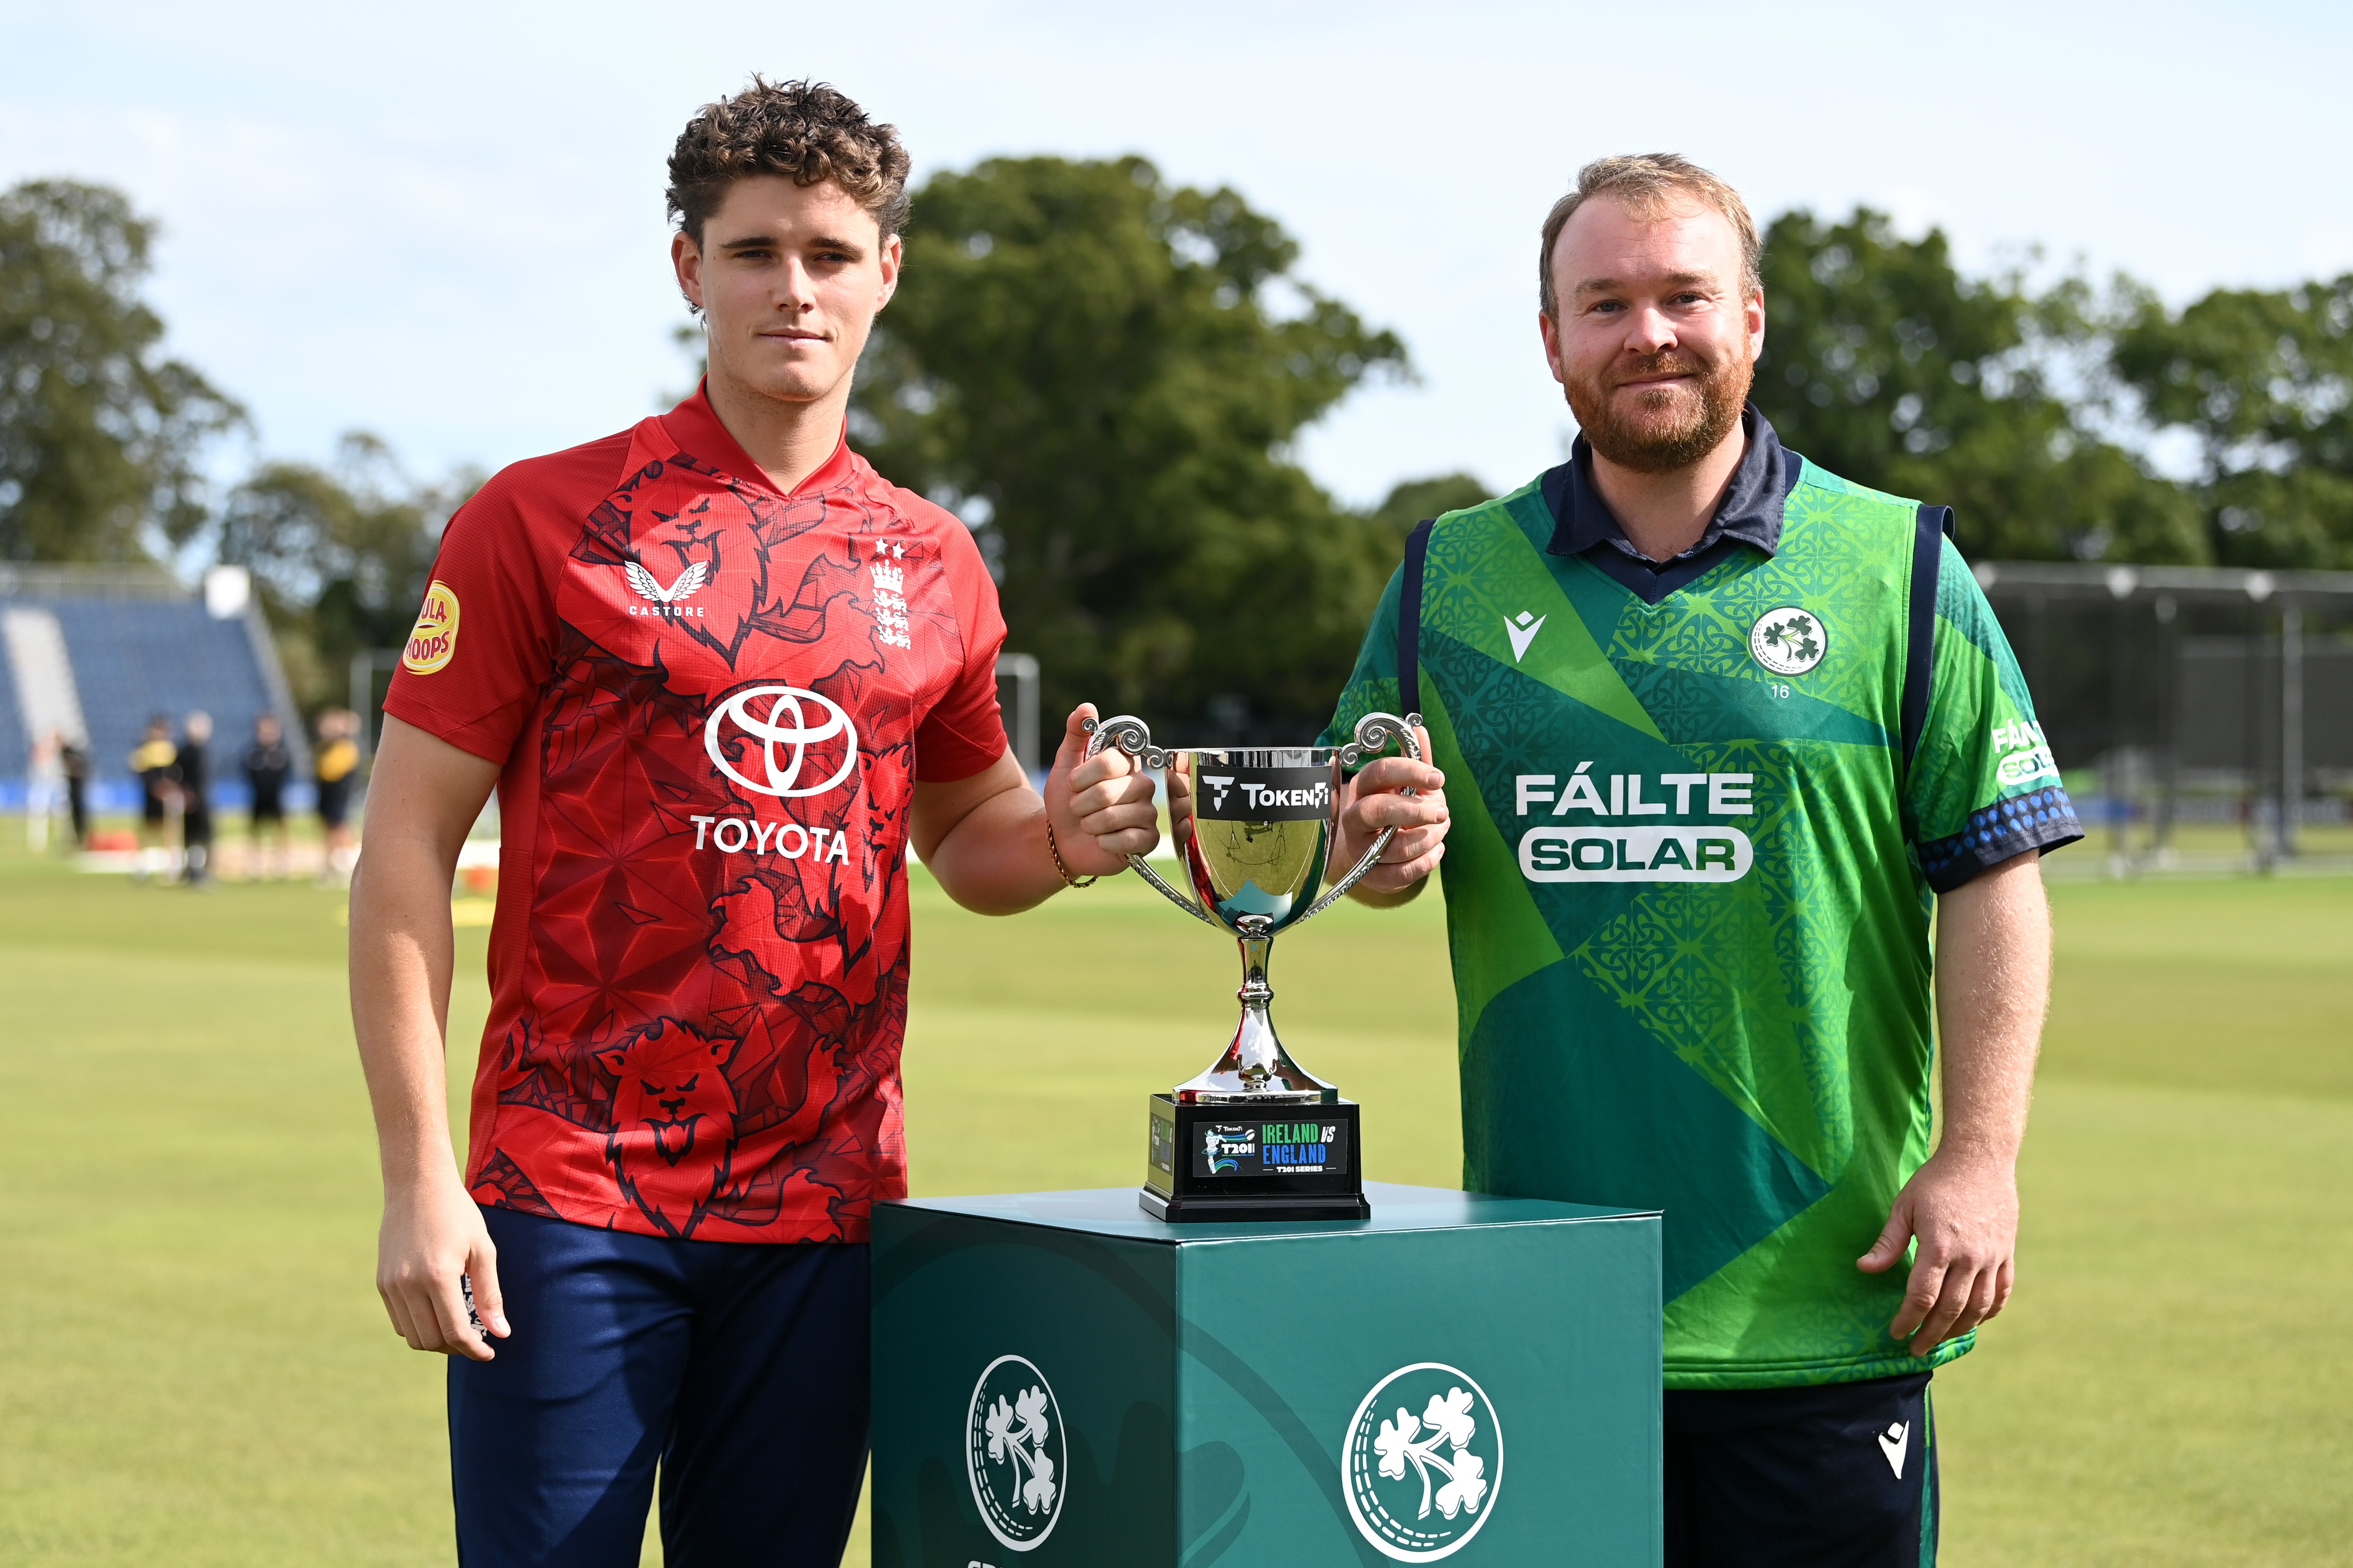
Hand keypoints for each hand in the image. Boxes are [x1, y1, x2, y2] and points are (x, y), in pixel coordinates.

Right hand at [377, 1173, 507, 1360]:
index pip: (454, 1332)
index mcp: (438, 1276)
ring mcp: (390, 1284)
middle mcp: (408, 1284)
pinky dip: (418, 1327)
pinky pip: (399, 1321)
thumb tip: (501, 1333)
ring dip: (436, 1341)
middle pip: (431, 1340)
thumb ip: (490, 1295)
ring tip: (459, 1328)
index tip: (489, 1353)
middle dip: (456, 1347)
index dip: (473, 1349)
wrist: (417, 1186)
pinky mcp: (381, 1282)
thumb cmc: (458, 1214)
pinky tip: (438, 1314)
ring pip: (412, 1335)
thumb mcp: (483, 1250)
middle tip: (476, 1339)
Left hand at [1045, 705, 1159, 875]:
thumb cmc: (1068, 800)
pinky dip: (1103, 842)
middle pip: (1106, 792)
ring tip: (1089, 824)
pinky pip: (1125, 840)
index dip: (1082, 776)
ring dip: (1089, 824)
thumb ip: (1077, 734)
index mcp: (1127, 763)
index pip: (1109, 761)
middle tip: (1079, 808)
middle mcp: (1143, 784)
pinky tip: (1102, 840)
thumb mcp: (1066, 764)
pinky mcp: (1149, 839)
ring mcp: (1148, 812)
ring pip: (1112, 817)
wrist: (1064, 838)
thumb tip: (1087, 707)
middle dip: (1081, 804)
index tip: (1072, 784)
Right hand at [1328, 727, 1448, 898]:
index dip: (1410, 772)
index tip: (1439, 777)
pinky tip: (1437, 850)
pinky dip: (1425, 863)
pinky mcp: (1370, 876)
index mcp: (1364, 787)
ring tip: (1440, 830)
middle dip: (1415, 811)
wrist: (1375, 849)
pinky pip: (1400, 875)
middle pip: (1376, 811)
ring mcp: (1360, 848)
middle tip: (1443, 811)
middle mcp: (1355, 817)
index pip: (1379, 772)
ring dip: (1427, 839)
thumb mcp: (1407, 783)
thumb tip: (1418, 727)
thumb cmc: (1396, 808)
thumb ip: (1415, 758)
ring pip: (1393, 847)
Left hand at [1858, 1148, 2019, 1355]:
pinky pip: (2002, 1292)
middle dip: (1931, 1333)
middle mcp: (1969, 1257)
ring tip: (1940, 1340)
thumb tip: (1864, 1269)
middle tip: (1915, 1348)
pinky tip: (1974, 1321)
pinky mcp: (2007, 1253)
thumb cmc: (1935, 1181)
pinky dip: (1989, 1312)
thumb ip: (1888, 1242)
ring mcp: (1992, 1257)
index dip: (1908, 1319)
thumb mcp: (1904, 1206)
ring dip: (1959, 1329)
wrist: (1980, 1159)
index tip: (1895, 1332)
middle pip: (1950, 1309)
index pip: (1922, 1296)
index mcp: (1939, 1246)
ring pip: (1978, 1307)